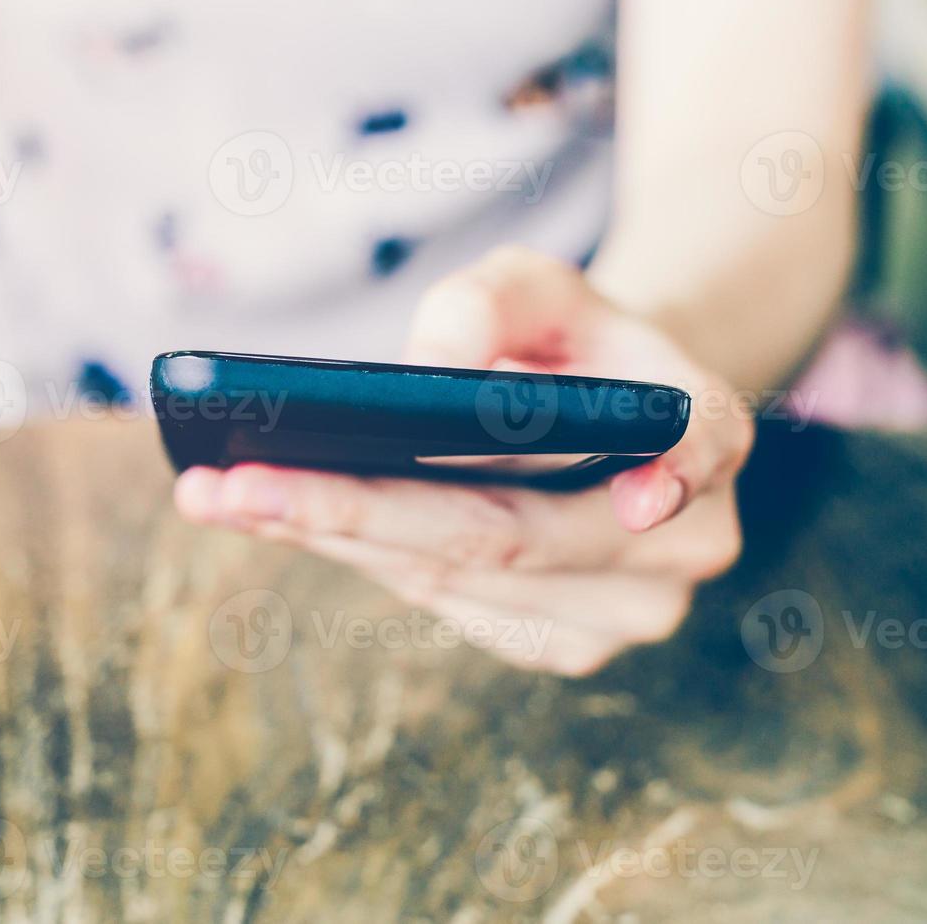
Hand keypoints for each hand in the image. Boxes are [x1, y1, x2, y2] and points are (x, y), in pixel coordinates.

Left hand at [175, 247, 754, 675]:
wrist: (613, 406)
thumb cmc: (571, 337)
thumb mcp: (538, 283)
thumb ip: (493, 300)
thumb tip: (423, 370)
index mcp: (707, 439)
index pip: (661, 460)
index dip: (632, 480)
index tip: (565, 489)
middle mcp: (684, 546)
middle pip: (503, 541)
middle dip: (353, 511)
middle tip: (225, 485)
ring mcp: (623, 615)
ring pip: (457, 581)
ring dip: (332, 539)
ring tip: (219, 496)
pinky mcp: (559, 643)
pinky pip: (445, 603)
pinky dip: (357, 554)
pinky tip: (276, 518)